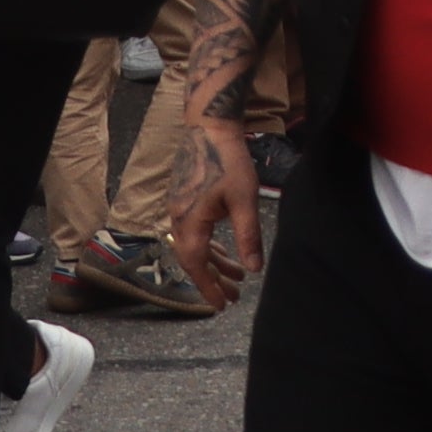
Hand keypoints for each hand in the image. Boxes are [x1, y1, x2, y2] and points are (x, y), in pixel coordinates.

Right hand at [168, 125, 268, 307]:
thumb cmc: (227, 160)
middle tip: (233, 297)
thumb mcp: (243, 200)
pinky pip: (196, 232)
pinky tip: (226, 250)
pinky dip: (211, 245)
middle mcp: (178, 219)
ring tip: (237, 278)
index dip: (207, 287)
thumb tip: (253, 268)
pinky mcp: (186, 200)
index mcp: (189, 222)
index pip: (196, 265)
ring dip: (215, 262)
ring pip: (196, 245)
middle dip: (213, 279)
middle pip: (194, 259)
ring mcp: (180, 209)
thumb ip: (247, 235)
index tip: (220, 306)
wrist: (209, 126)